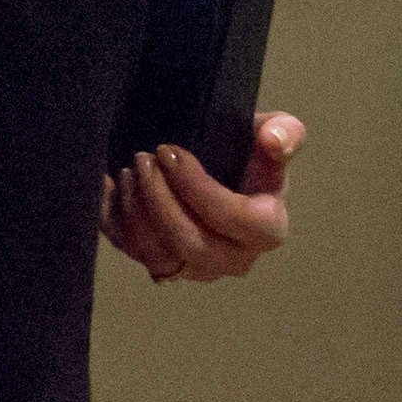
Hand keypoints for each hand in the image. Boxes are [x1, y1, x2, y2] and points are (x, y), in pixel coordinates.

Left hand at [103, 114, 301, 284]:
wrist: (222, 170)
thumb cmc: (249, 154)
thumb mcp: (272, 133)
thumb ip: (285, 132)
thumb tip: (273, 138)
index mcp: (266, 230)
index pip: (234, 219)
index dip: (197, 187)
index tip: (171, 152)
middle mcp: (234, 260)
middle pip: (190, 244)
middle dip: (160, 198)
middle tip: (143, 158)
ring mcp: (196, 269)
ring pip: (158, 255)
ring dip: (137, 210)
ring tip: (129, 170)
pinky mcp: (163, 268)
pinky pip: (134, 254)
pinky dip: (119, 221)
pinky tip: (116, 188)